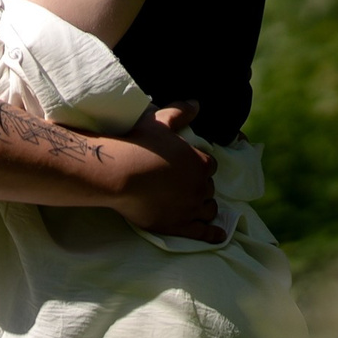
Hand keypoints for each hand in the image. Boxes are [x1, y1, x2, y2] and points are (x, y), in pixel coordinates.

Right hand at [106, 102, 224, 242]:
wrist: (119, 173)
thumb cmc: (139, 144)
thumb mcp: (160, 121)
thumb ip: (181, 112)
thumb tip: (197, 104)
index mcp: (200, 163)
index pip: (209, 166)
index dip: (200, 166)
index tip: (188, 167)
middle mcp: (200, 187)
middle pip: (208, 188)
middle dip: (200, 186)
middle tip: (185, 185)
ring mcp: (191, 209)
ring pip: (208, 210)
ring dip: (204, 206)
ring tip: (196, 206)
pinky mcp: (179, 226)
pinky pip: (203, 233)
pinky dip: (213, 234)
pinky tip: (218, 234)